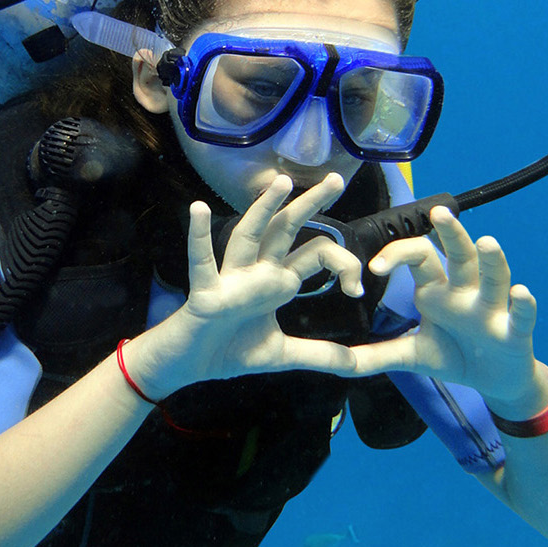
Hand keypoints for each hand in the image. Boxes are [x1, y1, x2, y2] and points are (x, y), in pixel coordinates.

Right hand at [126, 174, 367, 396]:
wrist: (190, 366)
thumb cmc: (232, 351)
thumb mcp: (286, 354)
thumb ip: (322, 355)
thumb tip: (357, 365)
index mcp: (278, 281)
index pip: (317, 253)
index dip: (344, 264)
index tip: (357, 290)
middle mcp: (258, 272)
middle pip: (287, 229)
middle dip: (310, 204)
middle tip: (336, 179)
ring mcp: (232, 279)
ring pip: (249, 236)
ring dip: (263, 209)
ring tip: (280, 182)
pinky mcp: (206, 293)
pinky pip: (203, 263)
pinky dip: (199, 236)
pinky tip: (199, 208)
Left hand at [352, 207, 541, 402]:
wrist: (494, 381)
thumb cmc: (454, 356)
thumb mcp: (411, 356)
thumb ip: (374, 356)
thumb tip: (334, 361)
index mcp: (438, 290)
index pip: (419, 256)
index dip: (397, 254)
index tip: (374, 267)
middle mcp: (466, 291)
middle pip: (459, 255)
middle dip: (451, 233)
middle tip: (439, 212)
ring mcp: (492, 309)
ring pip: (494, 277)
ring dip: (492, 261)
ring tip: (487, 242)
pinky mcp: (514, 331)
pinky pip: (521, 316)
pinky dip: (523, 304)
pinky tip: (520, 292)